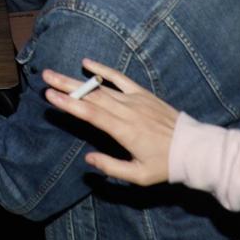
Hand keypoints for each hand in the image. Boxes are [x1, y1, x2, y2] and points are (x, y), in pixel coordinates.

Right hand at [40, 59, 178, 184]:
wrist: (194, 148)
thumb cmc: (165, 165)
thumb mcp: (139, 176)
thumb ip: (112, 167)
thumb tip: (88, 160)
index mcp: (125, 131)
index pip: (92, 114)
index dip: (70, 104)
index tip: (51, 96)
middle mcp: (128, 111)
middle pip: (92, 96)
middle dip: (67, 86)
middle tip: (46, 78)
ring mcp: (136, 100)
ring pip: (101, 88)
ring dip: (77, 80)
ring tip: (56, 75)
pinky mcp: (143, 94)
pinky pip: (120, 79)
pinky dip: (103, 70)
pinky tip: (87, 64)